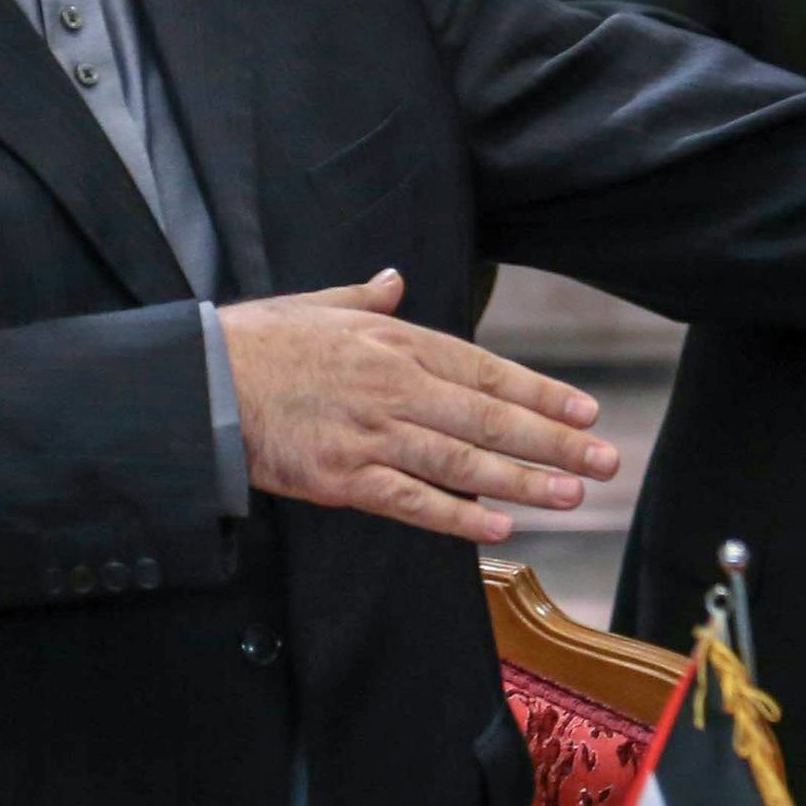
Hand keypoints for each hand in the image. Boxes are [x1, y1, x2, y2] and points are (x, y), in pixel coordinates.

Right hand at [219, 272, 618, 541]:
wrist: (199, 383)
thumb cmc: (259, 342)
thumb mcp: (320, 306)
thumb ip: (367, 299)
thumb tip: (395, 280)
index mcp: (398, 343)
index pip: (488, 372)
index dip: (543, 394)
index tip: (587, 411)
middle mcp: (396, 388)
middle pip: (491, 420)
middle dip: (556, 442)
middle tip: (606, 460)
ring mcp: (373, 436)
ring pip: (464, 464)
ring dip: (524, 480)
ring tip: (573, 494)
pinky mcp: (344, 480)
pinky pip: (412, 501)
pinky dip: (459, 517)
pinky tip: (500, 525)